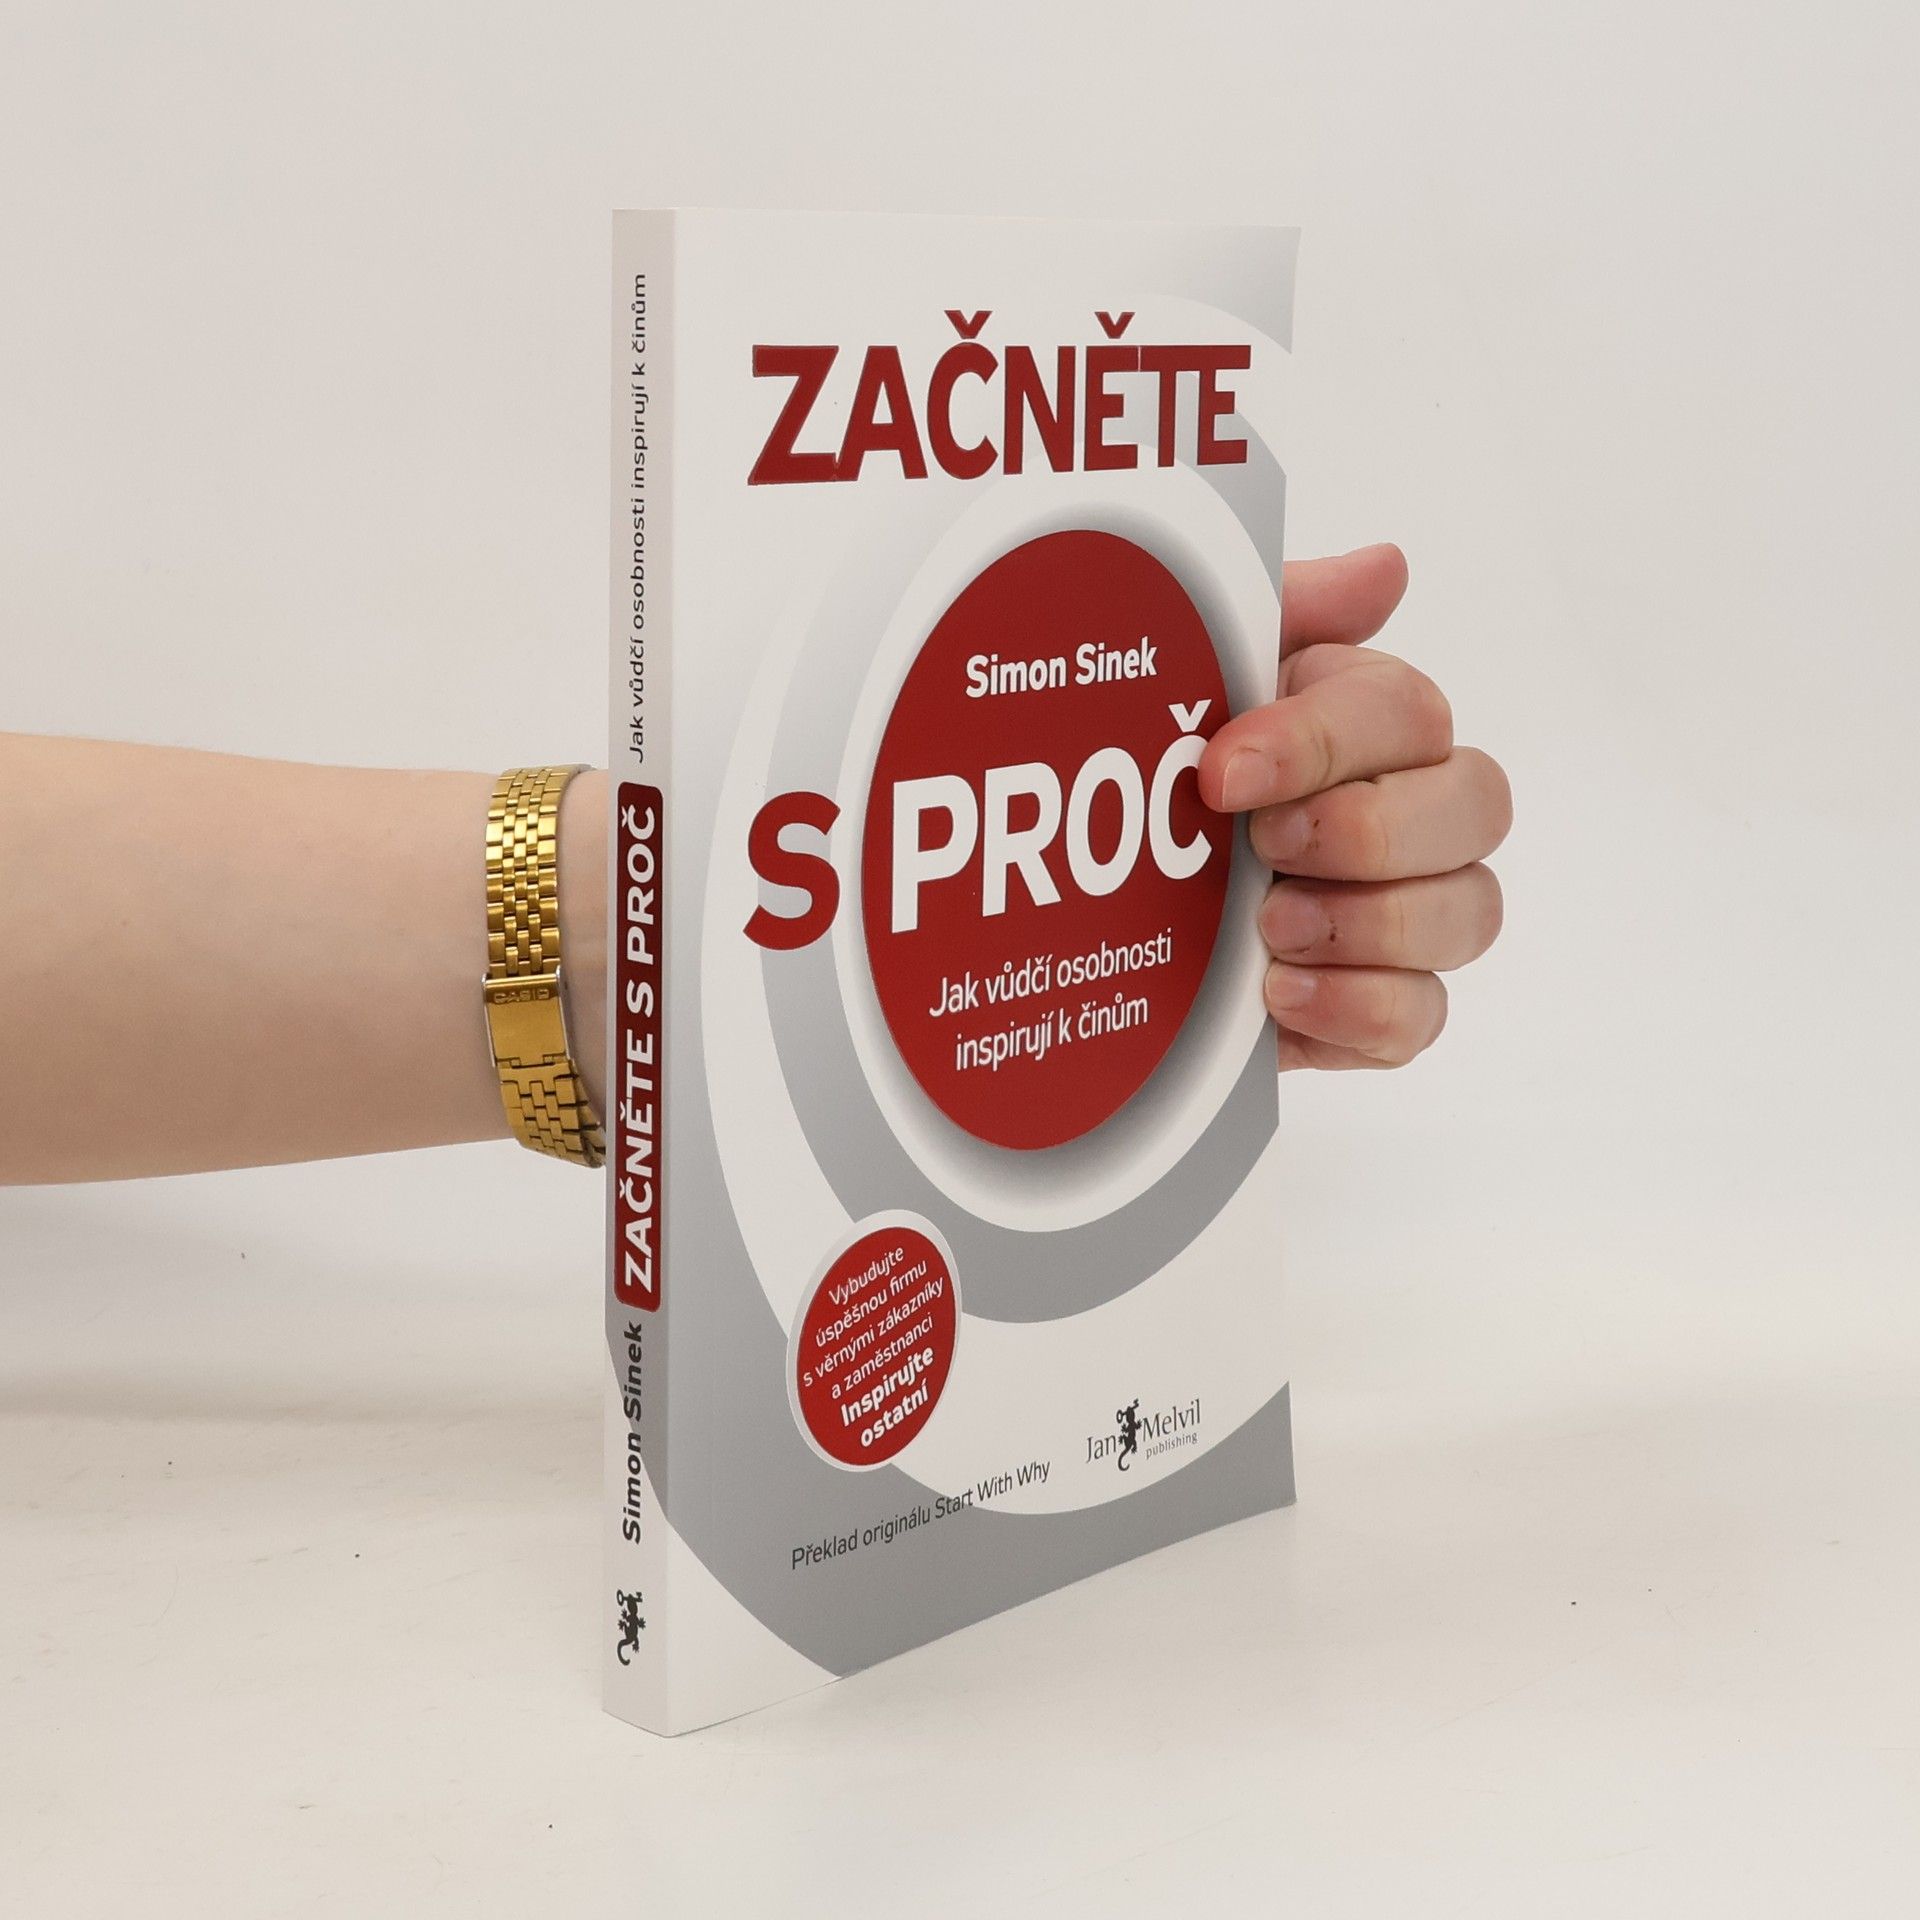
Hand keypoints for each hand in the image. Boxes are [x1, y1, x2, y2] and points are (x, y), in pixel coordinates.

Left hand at [1198, 545, 1510, 1070]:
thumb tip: (1385, 567)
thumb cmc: (1152, 780)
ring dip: (1372, 922)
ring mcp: (1403, 915)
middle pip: (1478, 805)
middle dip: (1370, 830)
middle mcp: (1406, 811)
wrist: (1085, 913)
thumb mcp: (1193, 678)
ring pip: (1472, 912)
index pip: (1409, 711)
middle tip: (1264, 850)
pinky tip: (1280, 993)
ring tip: (1269, 929)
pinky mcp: (1375, 1008)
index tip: (1224, 773)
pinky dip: (1361, 1007)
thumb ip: (1286, 616)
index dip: (1325, 742)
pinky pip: (1424, 1018)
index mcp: (1363, 723)